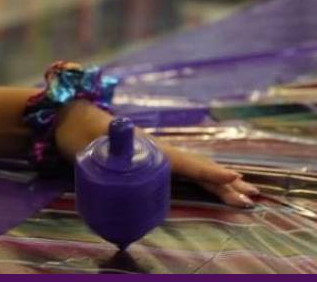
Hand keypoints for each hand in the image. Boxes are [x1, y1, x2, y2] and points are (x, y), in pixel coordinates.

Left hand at [55, 103, 256, 208]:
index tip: (234, 179)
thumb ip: (108, 134)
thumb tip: (121, 128)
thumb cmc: (77, 129)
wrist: (64, 119)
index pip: (185, 162)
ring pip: (192, 170)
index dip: (208, 172)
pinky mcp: (146, 159)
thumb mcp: (93, 136)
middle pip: (197, 167)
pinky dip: (201, 179)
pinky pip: (181, 171)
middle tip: (252, 197)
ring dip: (217, 182)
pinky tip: (210, 186)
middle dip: (224, 183)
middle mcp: (156, 150)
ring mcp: (153, 154)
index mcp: (149, 147)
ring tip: (243, 194)